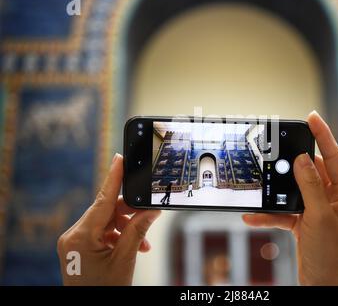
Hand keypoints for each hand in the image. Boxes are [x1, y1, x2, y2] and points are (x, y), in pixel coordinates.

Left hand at [57, 154, 160, 284]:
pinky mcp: (79, 246)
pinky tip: (134, 247)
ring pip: (107, 222)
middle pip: (107, 211)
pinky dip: (119, 236)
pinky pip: (102, 232)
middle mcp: (73, 235)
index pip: (102, 201)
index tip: (120, 158)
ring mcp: (75, 241)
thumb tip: (152, 209)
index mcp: (80, 236)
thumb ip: (138, 231)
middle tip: (150, 217)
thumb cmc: (104, 290)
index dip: (113, 178)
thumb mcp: (125, 259)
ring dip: (127, 228)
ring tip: (142, 244)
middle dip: (130, 215)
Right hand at [243, 111, 337, 284]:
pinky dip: (271, 213)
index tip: (311, 117)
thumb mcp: (320, 217)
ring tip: (264, 183)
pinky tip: (254, 216)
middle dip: (294, 163)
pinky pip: (286, 211)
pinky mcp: (305, 222)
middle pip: (313, 171)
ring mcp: (319, 211)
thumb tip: (302, 159)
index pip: (335, 157)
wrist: (324, 286)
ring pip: (297, 190)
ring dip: (279, 190)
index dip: (323, 135)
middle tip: (279, 150)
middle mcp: (335, 200)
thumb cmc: (331, 256)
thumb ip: (311, 185)